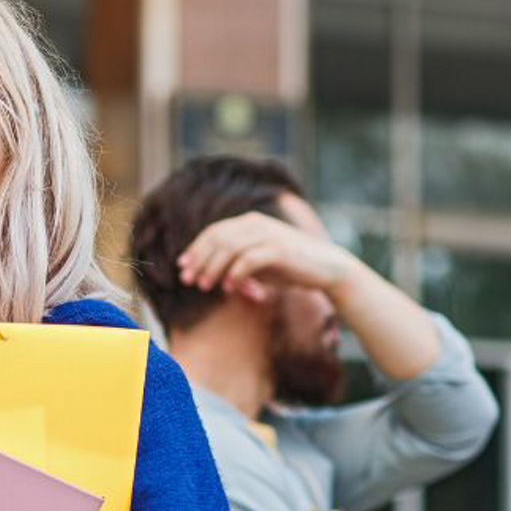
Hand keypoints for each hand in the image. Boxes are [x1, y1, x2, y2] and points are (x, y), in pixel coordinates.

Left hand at [177, 210, 356, 302]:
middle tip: (188, 280)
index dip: (195, 249)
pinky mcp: (279, 250)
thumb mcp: (260, 264)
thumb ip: (237, 265)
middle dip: (199, 260)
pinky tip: (230, 287)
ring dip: (213, 268)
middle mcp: (257, 224)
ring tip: (205, 286)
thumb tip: (213, 278)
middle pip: (217, 238)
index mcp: (250, 222)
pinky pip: (248, 260)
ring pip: (229, 248)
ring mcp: (268, 235)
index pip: (214, 232)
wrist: (327, 268)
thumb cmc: (292, 267)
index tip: (183, 267)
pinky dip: (235, 274)